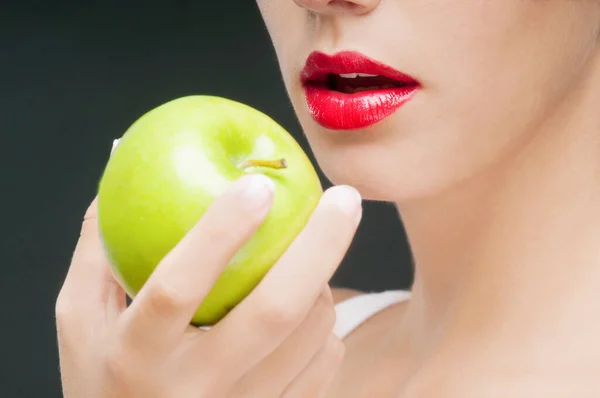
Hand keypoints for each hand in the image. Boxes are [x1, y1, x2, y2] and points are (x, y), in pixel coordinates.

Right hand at [55, 155, 361, 396]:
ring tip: (310, 251)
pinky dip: (323, 320)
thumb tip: (122, 159)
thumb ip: (100, 245)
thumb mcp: (81, 318)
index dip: (218, 232)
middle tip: (344, 197)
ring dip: (322, 280)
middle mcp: (196, 388)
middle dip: (319, 246)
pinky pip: (323, 361)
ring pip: (309, 334)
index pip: (177, 288)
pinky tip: (306, 304)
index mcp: (137, 355)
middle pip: (275, 312)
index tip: (258, 183)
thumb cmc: (104, 377)